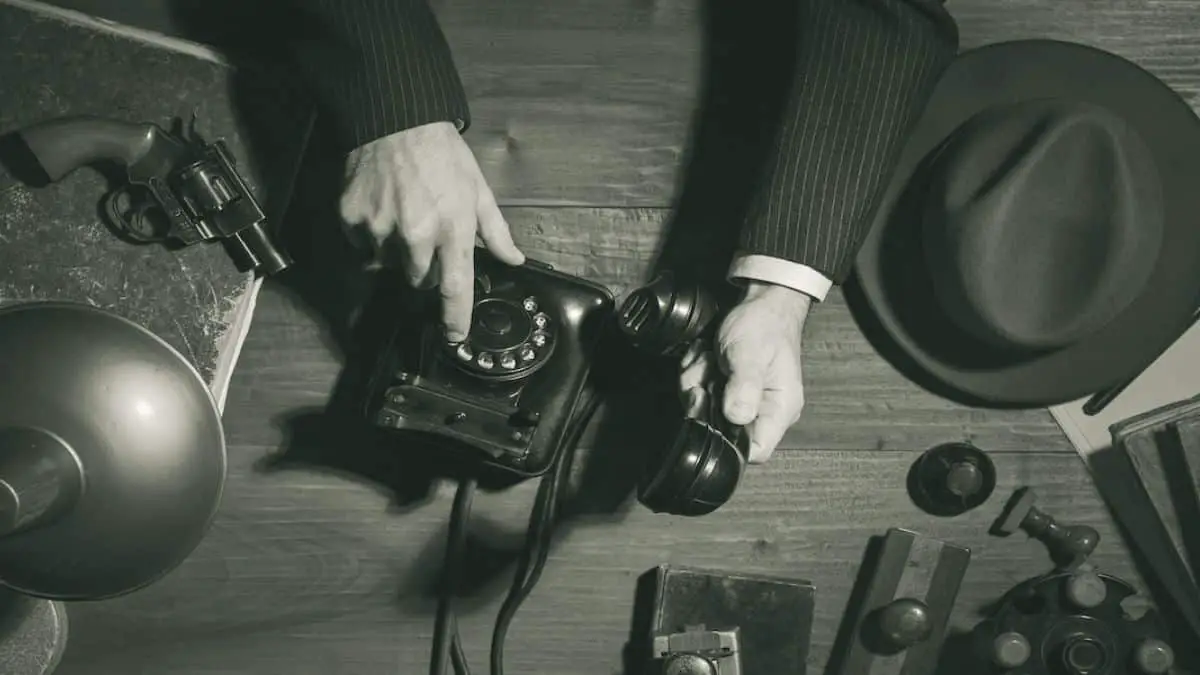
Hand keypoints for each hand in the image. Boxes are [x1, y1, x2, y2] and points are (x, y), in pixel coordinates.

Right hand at [339, 121, 524, 341]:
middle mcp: (415, 235)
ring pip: (388, 265)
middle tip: (427, 236)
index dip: (454, 318)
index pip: (454, 288)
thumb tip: (514, 259)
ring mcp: (380, 228)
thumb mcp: (479, 189)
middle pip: (418, 280)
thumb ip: (496, 231)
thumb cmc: (443, 154)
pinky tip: (382, 208)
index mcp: (452, 229)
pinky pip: (362, 244)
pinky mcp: (352, 219)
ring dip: (397, 253)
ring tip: (404, 216)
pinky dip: (371, 235)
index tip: (454, 337)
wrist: (395, 119)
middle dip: (425, 268)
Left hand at [679, 282, 811, 463]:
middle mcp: (763, 411)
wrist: (760, 302)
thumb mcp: (750, 354)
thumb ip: (744, 388)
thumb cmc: (764, 325)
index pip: (755, 451)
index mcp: (779, 409)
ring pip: (704, 410)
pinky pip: (700, 393)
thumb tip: (736, 417)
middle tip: (709, 371)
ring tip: (709, 358)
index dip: (728, 441)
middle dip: (704, 399)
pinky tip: (705, 357)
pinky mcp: (727, 391)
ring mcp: (744, 401)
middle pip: (721, 430)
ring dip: (697, 381)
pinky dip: (696, 374)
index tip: (712, 410)